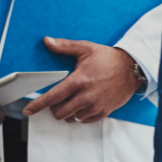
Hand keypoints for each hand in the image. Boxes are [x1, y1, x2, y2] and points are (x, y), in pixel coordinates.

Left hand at [22, 38, 139, 123]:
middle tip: (56, 100)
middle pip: (60, 112)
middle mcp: (86, 96)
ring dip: (67, 112)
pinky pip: (85, 121)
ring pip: (72, 118)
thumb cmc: (108, 58)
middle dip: (54, 108)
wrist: (132, 68)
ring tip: (71, 101)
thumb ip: (65, 46)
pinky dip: (79, 116)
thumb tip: (47, 41)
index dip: (38, 105)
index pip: (53, 97)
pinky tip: (81, 105)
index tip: (29, 110)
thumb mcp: (86, 49)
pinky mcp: (104, 111)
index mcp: (79, 81)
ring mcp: (96, 106)